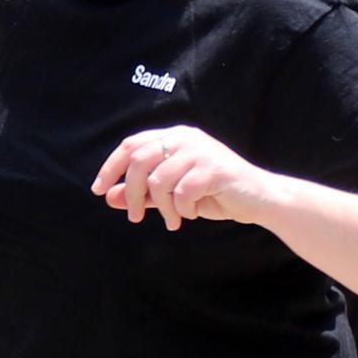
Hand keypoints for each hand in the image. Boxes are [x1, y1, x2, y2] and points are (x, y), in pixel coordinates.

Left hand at [92, 125, 261, 226]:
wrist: (258, 199)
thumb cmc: (214, 194)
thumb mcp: (171, 194)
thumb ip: (142, 193)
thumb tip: (108, 196)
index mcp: (173, 137)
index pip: (131, 144)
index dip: (111, 167)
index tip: (98, 190)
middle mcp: (185, 138)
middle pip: (139, 160)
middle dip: (131, 193)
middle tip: (135, 217)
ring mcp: (200, 151)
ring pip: (159, 180)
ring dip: (162, 208)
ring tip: (173, 220)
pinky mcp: (214, 168)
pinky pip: (182, 192)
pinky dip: (182, 209)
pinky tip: (191, 214)